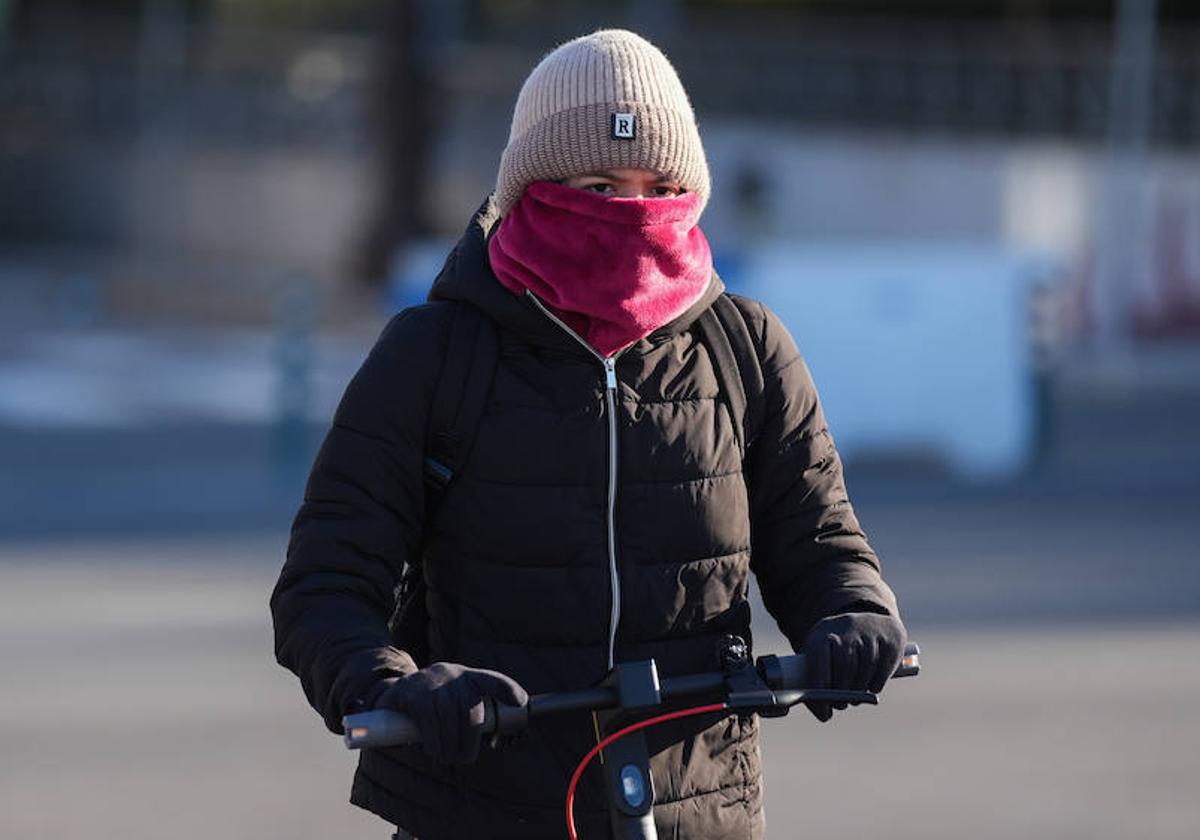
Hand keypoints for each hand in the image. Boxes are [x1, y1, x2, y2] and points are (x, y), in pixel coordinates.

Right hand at [373, 662, 527, 763]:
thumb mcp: (456, 700)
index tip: (519, 701)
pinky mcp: (413, 694)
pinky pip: (429, 722)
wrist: (399, 689)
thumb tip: (480, 746)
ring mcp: (432, 683)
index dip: (507, 689)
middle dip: (468, 743)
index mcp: (469, 678)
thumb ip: (470, 717)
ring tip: (445, 757)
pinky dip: (433, 742)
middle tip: (462, 758)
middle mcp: (453, 676)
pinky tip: (432, 750)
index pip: (492, 680)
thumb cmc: (437, 701)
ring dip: (449, 747)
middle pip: (471, 713)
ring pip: (450, 720)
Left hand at [802, 612, 905, 721]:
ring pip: (865, 667)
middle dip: (842, 691)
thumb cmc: (838, 648)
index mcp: (823, 631)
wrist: (871, 622)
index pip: (818, 658)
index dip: (819, 686)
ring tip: (854, 699)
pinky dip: (876, 683)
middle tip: (840, 705)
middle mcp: (846, 627)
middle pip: (845, 664)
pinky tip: (870, 689)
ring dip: (859, 689)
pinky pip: (884, 668)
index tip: (824, 710)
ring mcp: (870, 631)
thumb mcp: (822, 654)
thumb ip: (817, 682)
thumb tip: (823, 714)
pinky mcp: (891, 640)